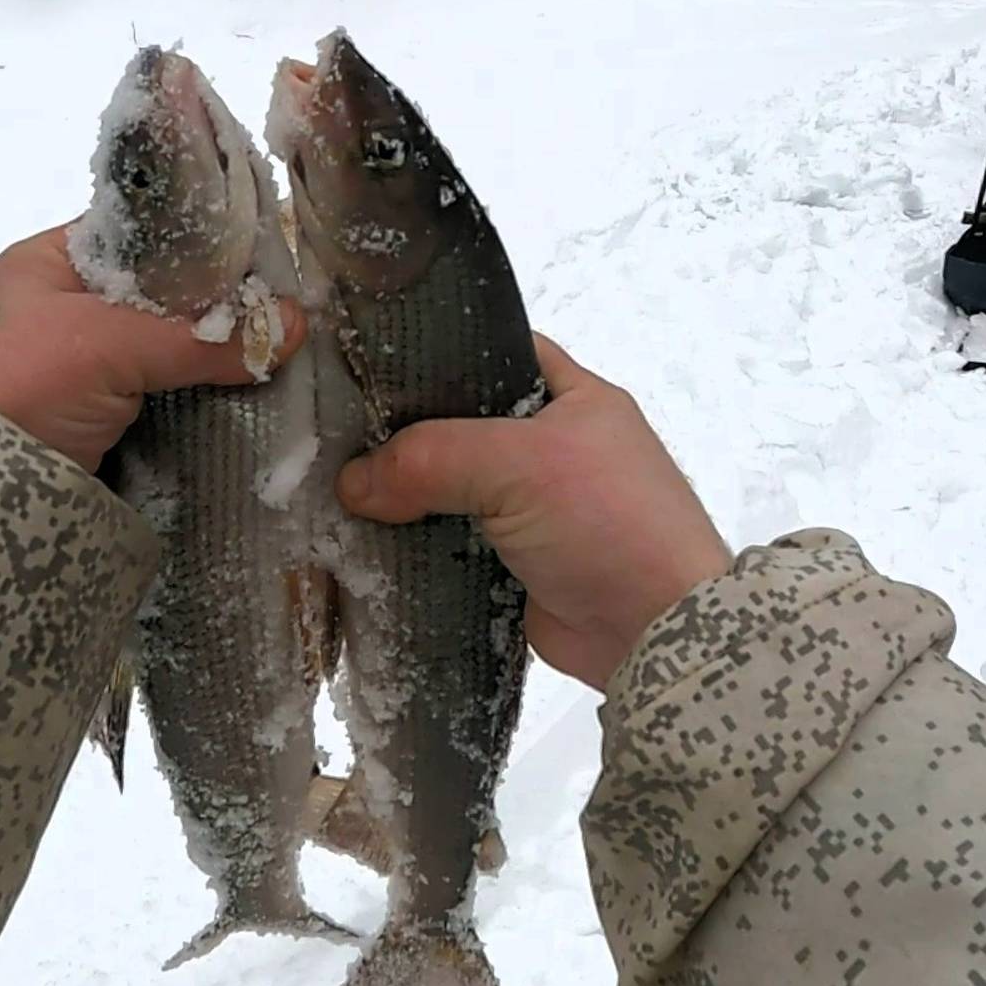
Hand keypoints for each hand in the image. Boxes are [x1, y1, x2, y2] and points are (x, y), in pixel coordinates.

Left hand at [0, 223, 305, 471]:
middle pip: (160, 298)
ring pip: (163, 353)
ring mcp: (76, 371)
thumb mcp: (108, 342)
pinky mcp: (92, 425)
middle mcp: (61, 308)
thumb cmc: (19, 383)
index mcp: (49, 263)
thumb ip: (201, 335)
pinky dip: (196, 403)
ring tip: (281, 358)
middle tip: (286, 316)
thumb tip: (295, 325)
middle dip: (217, 311)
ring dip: (212, 361)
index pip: (141, 237)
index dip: (202, 245)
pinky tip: (247, 401)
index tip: (264, 262)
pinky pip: (158, 401)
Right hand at [336, 333, 732, 690]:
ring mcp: (532, 508)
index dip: (435, 353)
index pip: (494, 352)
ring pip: (450, 487)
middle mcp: (552, 446)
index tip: (367, 362)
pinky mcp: (512, 564)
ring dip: (401, 493)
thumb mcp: (522, 464)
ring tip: (329, 482)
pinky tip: (358, 536)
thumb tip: (351, 482)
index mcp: (573, 398)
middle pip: (460, 423)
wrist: (656, 633)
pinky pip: (449, 543)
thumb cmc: (607, 521)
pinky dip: (412, 542)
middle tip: (331, 428)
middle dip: (403, 431)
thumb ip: (432, 458)